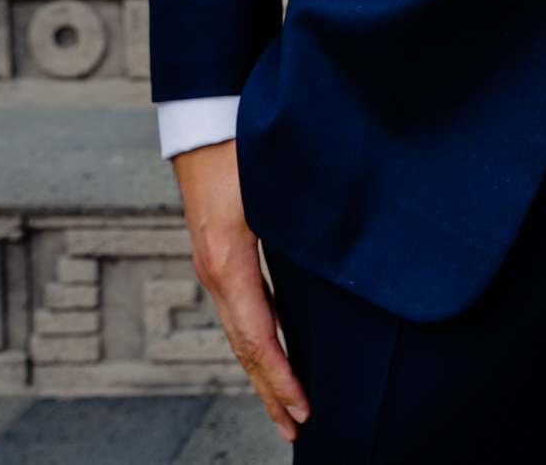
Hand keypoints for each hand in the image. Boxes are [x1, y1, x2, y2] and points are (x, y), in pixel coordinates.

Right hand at [173, 140, 309, 441]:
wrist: (202, 115)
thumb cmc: (242, 145)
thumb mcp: (275, 187)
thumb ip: (306, 224)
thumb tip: (342, 251)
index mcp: (229, 262)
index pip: (258, 339)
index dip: (282, 379)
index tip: (306, 410)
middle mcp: (216, 270)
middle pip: (244, 348)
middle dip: (271, 391)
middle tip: (298, 429)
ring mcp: (213, 264)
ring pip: (238, 333)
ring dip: (263, 373)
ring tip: (286, 405)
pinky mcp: (219, 254)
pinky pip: (239, 311)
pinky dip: (257, 342)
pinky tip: (276, 352)